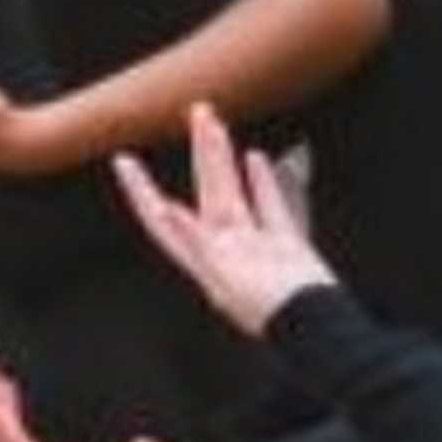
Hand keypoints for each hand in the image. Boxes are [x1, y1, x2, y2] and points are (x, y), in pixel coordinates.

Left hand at [111, 102, 335, 335]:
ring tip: (216, 124)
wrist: (319, 329)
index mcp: (204, 261)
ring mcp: (256, 249)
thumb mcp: (224, 277)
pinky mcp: (286, 247)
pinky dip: (262, 183)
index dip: (139, 190)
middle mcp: (225, 251)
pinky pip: (270, 207)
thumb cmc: (270, 312)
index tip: (122, 160)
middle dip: (198, 152)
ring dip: (223, 159)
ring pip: (235, 193)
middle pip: (204, 193)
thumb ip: (196, 241)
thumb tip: (167, 210)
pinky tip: (255, 159)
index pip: (160, 218)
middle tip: (195, 111)